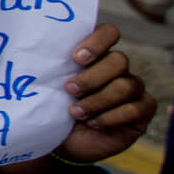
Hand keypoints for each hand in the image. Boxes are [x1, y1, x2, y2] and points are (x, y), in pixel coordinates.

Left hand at [53, 23, 155, 162]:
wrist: (63, 140)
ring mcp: (133, 88)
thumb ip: (51, 67)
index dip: (97, 42)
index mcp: (96, 54)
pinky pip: (136, 109)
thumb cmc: (55, 107)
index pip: (109, 33)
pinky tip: (93, 123)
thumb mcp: (49, 85)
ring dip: (97, 101)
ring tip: (75, 112)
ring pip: (126, 85)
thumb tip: (31, 55)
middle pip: (118, 60)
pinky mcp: (143, 110)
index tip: (76, 58)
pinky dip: (111, 117)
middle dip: (91, 78)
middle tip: (69, 90)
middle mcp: (118, 68)